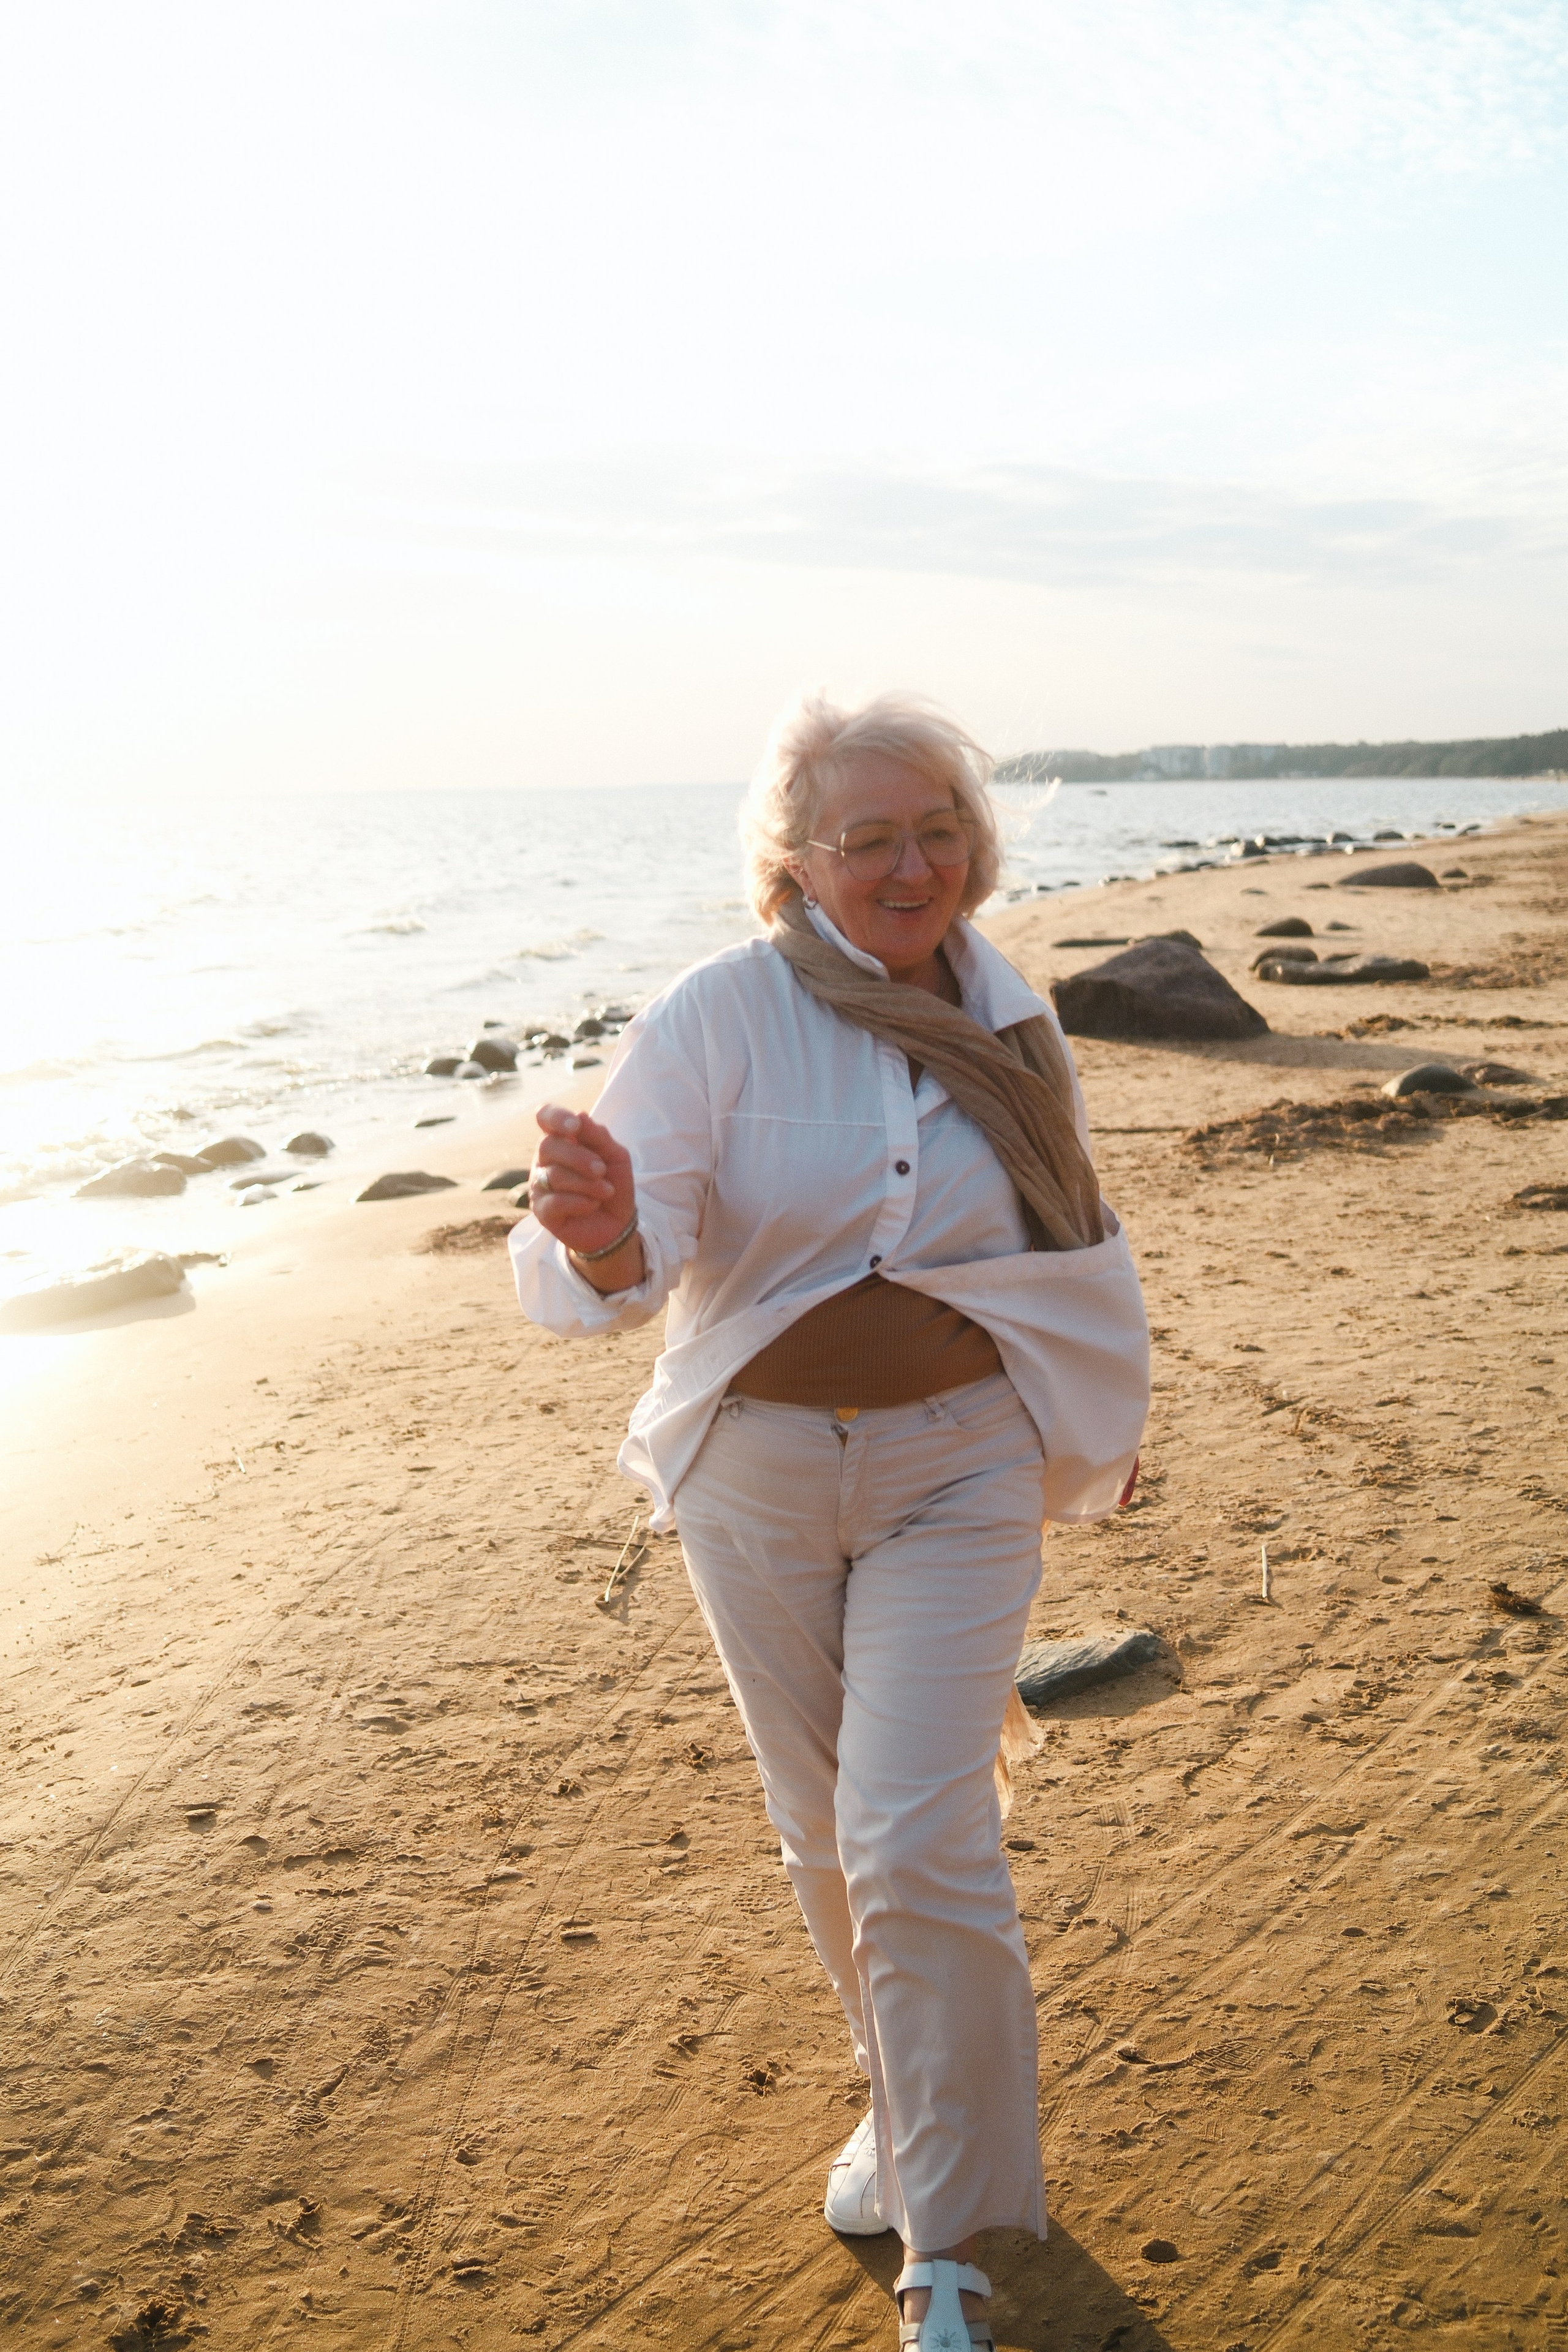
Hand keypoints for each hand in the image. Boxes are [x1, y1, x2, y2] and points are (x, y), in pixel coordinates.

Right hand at [531, 1103, 636, 1261]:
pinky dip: (580, 1202)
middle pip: (548, 1146)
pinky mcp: (541, 1210)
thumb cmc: (613, 1182)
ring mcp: (539, 1184)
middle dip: (579, 1158)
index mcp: (562, 1139)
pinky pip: (555, 1201)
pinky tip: (592, 1204)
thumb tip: (580, 1114)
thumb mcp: (616, 1156)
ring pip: (554, 1175)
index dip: (555, 1117)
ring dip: (587, 1184)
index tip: (574, 1126)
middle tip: (601, 1170)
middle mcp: (545, 1159)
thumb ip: (598, 1136)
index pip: (545, 1117)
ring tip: (606, 1191)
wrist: (617, 1221)